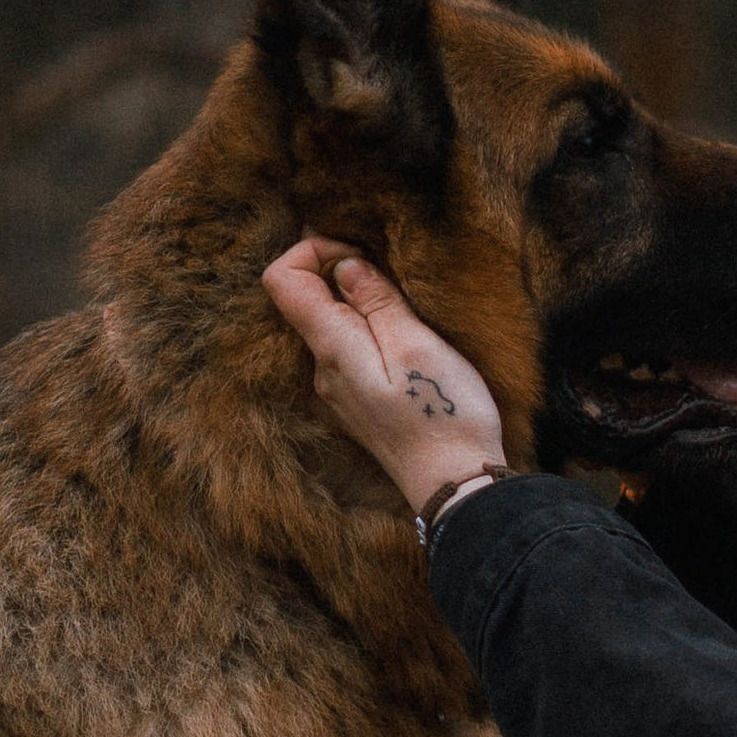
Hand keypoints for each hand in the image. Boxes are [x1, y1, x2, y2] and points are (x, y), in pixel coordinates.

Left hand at [262, 235, 508, 508]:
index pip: (281, 279)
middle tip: (392, 276)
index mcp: (331, 348)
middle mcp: (322, 370)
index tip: (359, 253)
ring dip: (359, 304)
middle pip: (303, 300)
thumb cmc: (443, 415)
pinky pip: (347, 352)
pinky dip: (367, 332)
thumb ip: (376, 300)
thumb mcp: (416, 344)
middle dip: (340, 272)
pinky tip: (405, 344)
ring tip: (406, 310)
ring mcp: (336, 391)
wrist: (456, 486)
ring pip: (329, 327)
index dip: (312, 250)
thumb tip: (344, 265)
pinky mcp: (356, 405)